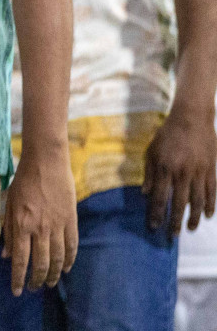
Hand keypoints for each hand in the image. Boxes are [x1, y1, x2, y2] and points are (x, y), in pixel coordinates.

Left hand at [1, 144, 76, 294]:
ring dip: (54, 274)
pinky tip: (66, 268)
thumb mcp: (9, 203)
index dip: (18, 278)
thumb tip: (5, 255)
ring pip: (58, 259)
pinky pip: (72, 246)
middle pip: (41, 264)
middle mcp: (40, 229)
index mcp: (21, 225)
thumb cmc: (23, 181)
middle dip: (36, 280)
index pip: (20, 260)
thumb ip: (7, 229)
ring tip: (50, 283)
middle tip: (33, 288)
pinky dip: (70, 260)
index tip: (16, 291)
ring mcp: (58, 226)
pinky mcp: (71, 221)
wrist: (47, 162)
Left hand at [144, 108, 216, 236]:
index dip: (156, 214)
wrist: (192, 119)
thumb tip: (145, 193)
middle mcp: (182, 173)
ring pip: (197, 201)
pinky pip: (212, 192)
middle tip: (172, 236)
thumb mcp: (151, 151)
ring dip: (194, 218)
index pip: (159, 197)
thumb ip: (148, 173)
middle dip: (174, 222)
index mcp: (164, 169)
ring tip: (190, 229)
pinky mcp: (212, 170)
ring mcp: (199, 173)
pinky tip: (208, 216)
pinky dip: (210, 205)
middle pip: (178, 204)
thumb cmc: (167, 134)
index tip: (154, 227)